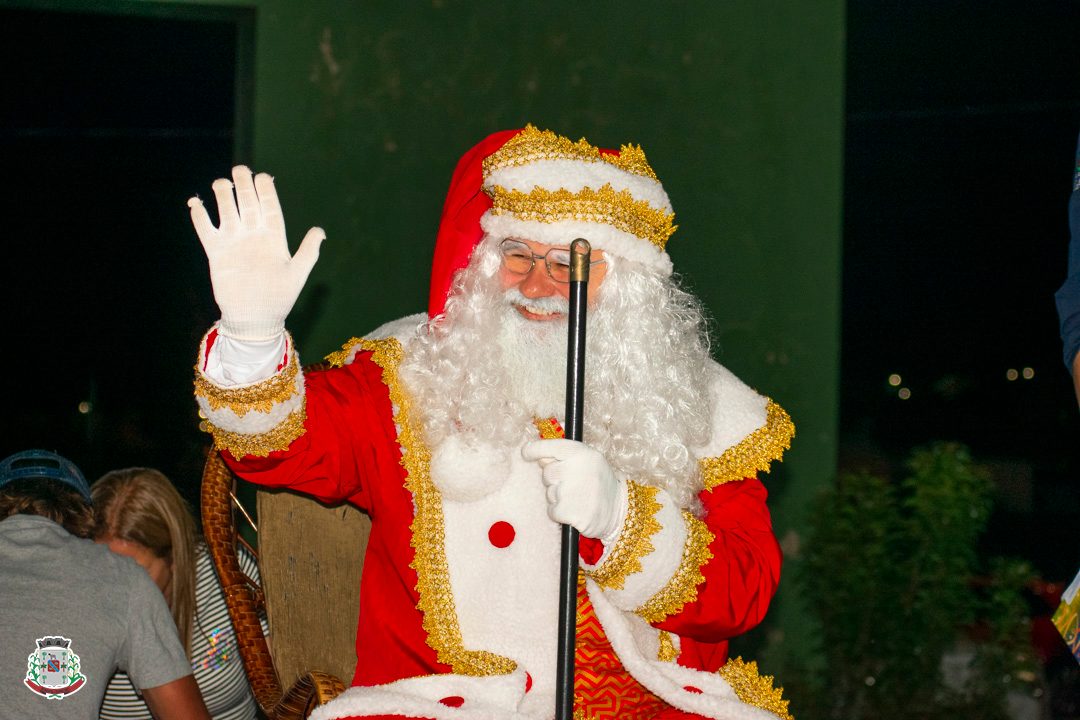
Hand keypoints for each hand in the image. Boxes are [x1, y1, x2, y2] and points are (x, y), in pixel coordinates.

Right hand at [189, 166, 323, 339]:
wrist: (255, 319)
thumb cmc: (279, 298)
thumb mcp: (297, 274)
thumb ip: (308, 251)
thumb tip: (320, 231)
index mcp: (274, 238)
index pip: (270, 208)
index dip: (266, 192)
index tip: (263, 177)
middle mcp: (253, 236)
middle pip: (248, 204)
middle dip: (244, 186)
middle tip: (240, 169)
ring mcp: (234, 243)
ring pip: (227, 211)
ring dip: (223, 196)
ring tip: (221, 183)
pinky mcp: (217, 252)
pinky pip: (206, 230)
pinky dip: (200, 217)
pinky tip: (195, 203)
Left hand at [521, 439, 623, 539]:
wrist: (618, 511)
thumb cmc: (600, 484)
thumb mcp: (591, 460)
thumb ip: (567, 455)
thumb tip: (539, 456)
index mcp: (583, 453)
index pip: (551, 446)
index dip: (535, 449)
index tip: (526, 453)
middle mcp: (576, 468)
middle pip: (547, 472)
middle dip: (555, 480)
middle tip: (574, 485)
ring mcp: (571, 490)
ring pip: (549, 492)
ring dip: (558, 497)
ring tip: (578, 498)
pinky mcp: (568, 511)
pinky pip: (551, 510)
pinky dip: (559, 513)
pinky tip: (575, 511)